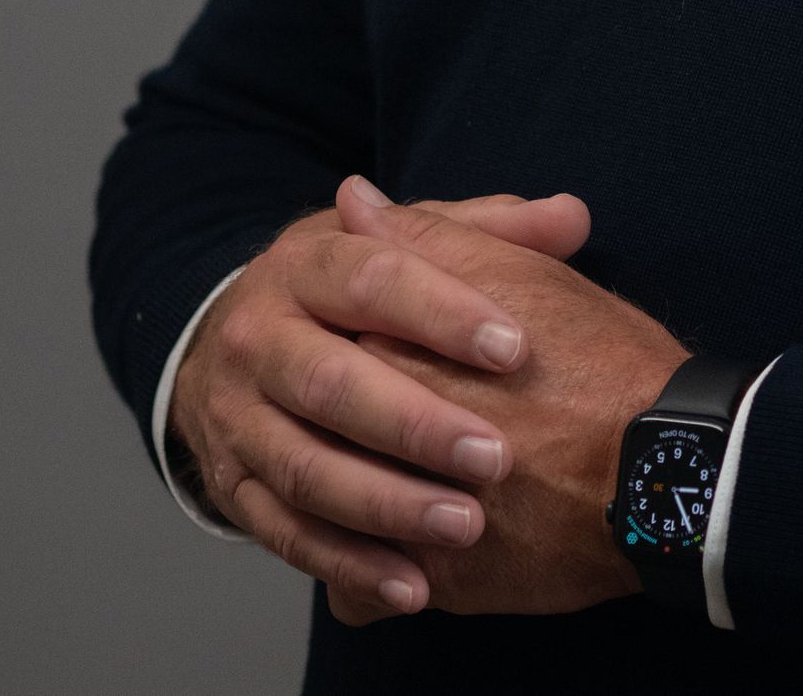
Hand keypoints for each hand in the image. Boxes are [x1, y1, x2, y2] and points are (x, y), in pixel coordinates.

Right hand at [168, 185, 592, 618]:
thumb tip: (571, 217)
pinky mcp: (232, 487)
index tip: (515, 350)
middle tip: (496, 458)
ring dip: (386, 504)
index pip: (374, 278)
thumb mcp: (402, 243)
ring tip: (465, 526)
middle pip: (331, 381)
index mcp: (307, 262)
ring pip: (305, 468)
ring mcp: (237, 417)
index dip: (444, 313)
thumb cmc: (349, 286)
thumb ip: (487, 230)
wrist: (231, 340)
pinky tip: (413, 585)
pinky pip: (285, 533)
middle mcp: (259, 338)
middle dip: (416, 424)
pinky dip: (348, 563)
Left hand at [325, 178, 692, 625]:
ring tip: (393, 490)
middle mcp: (380, 432)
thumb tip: (352, 200)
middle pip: (320, 428)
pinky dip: (369, 582)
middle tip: (384, 421)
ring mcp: (401, 514)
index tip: (370, 346)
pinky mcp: (429, 581)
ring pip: (331, 518)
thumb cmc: (599, 358)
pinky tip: (400, 560)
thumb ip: (424, 238)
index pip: (323, 342)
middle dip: (339, 429)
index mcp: (392, 348)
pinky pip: (359, 593)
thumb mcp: (516, 275)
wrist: (663, 465)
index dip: (342, 341)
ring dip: (347, 507)